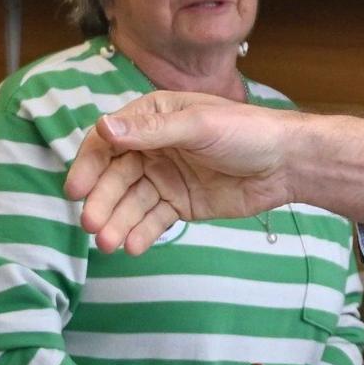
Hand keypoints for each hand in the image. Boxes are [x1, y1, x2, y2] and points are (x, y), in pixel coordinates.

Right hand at [66, 94, 363, 253]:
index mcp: (153, 118)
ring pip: (132, 202)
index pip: (109, 142)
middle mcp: (154, 147)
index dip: (90, 165)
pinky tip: (132, 246)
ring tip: (109, 244)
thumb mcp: (199, 126)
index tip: (76, 190)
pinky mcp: (181, 203)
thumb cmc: (247, 131)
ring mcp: (166, 176)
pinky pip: (153, 219)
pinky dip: (141, 233)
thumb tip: (104, 126)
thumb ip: (151, 131)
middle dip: (102, 201)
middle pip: (117, 177)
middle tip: (91, 225)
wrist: (287, 163)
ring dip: (117, 222)